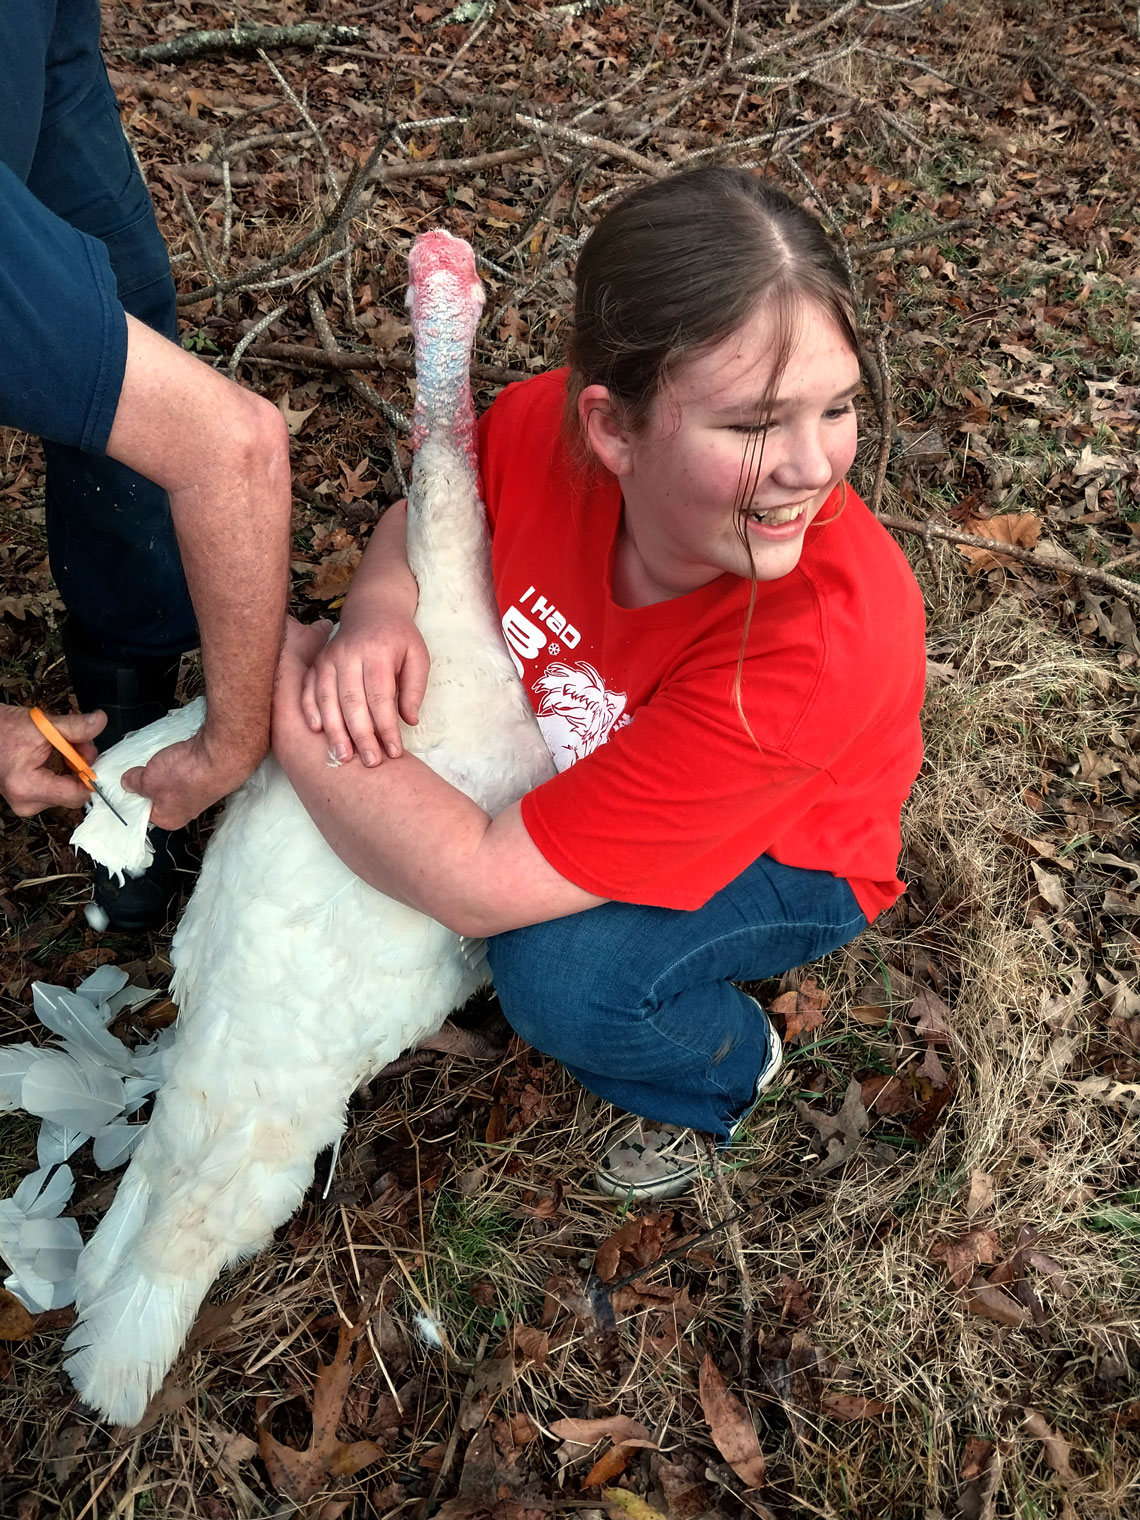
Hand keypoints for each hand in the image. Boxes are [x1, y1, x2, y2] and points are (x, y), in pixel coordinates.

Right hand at [0, 706, 106, 816]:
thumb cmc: (3, 730)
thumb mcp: (42, 725)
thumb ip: (74, 727)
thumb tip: (99, 722)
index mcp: (27, 786)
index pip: (76, 795)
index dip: (91, 776)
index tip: (97, 758)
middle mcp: (25, 802)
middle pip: (73, 794)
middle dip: (82, 767)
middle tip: (80, 744)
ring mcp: (25, 804)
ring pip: (66, 792)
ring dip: (73, 769)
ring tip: (66, 747)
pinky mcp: (26, 800)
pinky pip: (56, 791)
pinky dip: (63, 774)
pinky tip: (59, 757)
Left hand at [120, 725, 262, 830]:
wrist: (221, 755)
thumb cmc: (186, 775)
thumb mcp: (148, 779)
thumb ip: (134, 782)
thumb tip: (128, 783)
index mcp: (168, 819)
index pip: (143, 812)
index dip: (133, 795)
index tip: (126, 782)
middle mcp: (185, 811)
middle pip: (159, 796)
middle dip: (151, 781)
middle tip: (144, 767)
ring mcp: (199, 794)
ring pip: (173, 782)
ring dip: (167, 770)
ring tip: (164, 760)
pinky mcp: (208, 776)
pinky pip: (187, 771)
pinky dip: (181, 763)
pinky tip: (179, 755)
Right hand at [299, 610, 428, 766]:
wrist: (373, 609)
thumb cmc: (399, 638)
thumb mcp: (418, 657)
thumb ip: (414, 689)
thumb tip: (408, 721)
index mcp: (377, 652)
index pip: (380, 697)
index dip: (386, 727)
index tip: (394, 752)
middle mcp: (349, 655)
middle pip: (352, 702)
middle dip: (361, 736)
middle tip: (370, 762)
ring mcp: (329, 659)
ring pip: (328, 699)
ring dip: (335, 731)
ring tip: (343, 757)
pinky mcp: (317, 664)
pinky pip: (309, 689)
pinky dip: (310, 711)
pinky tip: (316, 732)